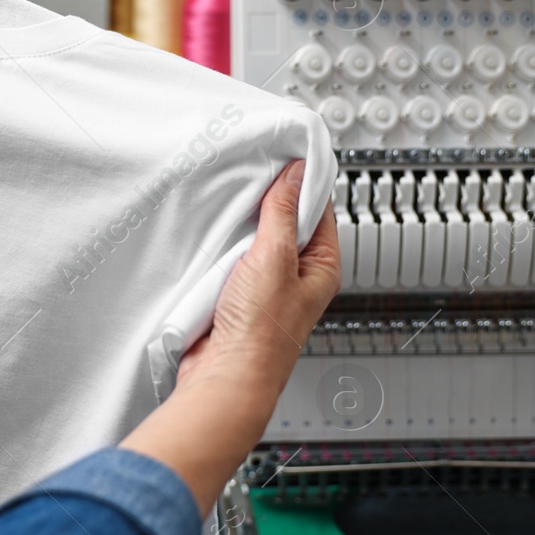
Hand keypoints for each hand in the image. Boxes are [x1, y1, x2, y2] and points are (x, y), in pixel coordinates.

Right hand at [120, 160, 338, 513]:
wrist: (225, 377)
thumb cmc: (261, 334)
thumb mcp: (274, 258)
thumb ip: (283, 212)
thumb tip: (295, 174)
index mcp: (321, 267)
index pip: (317, 210)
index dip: (301, 182)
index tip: (283, 157)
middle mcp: (296, 277)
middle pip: (284, 222)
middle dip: (267, 202)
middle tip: (251, 176)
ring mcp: (265, 286)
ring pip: (255, 240)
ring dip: (241, 227)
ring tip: (230, 208)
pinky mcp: (236, 295)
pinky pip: (230, 260)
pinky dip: (221, 248)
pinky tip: (213, 237)